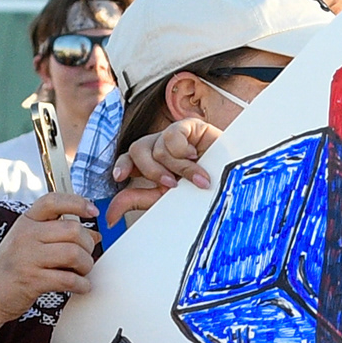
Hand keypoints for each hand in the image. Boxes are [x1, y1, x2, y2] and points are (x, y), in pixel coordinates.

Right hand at [0, 190, 98, 320]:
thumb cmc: (11, 269)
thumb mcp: (29, 244)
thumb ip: (58, 236)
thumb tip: (95, 235)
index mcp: (26, 222)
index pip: (53, 201)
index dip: (77, 203)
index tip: (93, 212)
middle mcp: (26, 235)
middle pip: (72, 230)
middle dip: (88, 245)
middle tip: (87, 257)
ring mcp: (27, 257)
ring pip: (74, 254)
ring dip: (86, 265)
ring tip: (83, 273)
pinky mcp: (31, 280)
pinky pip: (68, 279)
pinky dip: (82, 285)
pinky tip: (81, 287)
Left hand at [105, 117, 219, 224]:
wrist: (233, 183)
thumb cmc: (202, 193)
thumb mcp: (165, 199)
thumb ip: (136, 201)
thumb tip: (108, 215)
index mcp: (151, 163)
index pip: (128, 159)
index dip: (122, 165)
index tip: (120, 178)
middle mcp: (160, 147)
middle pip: (137, 150)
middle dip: (152, 171)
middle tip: (171, 185)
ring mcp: (174, 135)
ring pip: (156, 147)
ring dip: (176, 167)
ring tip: (195, 177)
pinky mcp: (190, 126)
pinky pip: (172, 136)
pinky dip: (183, 152)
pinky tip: (198, 157)